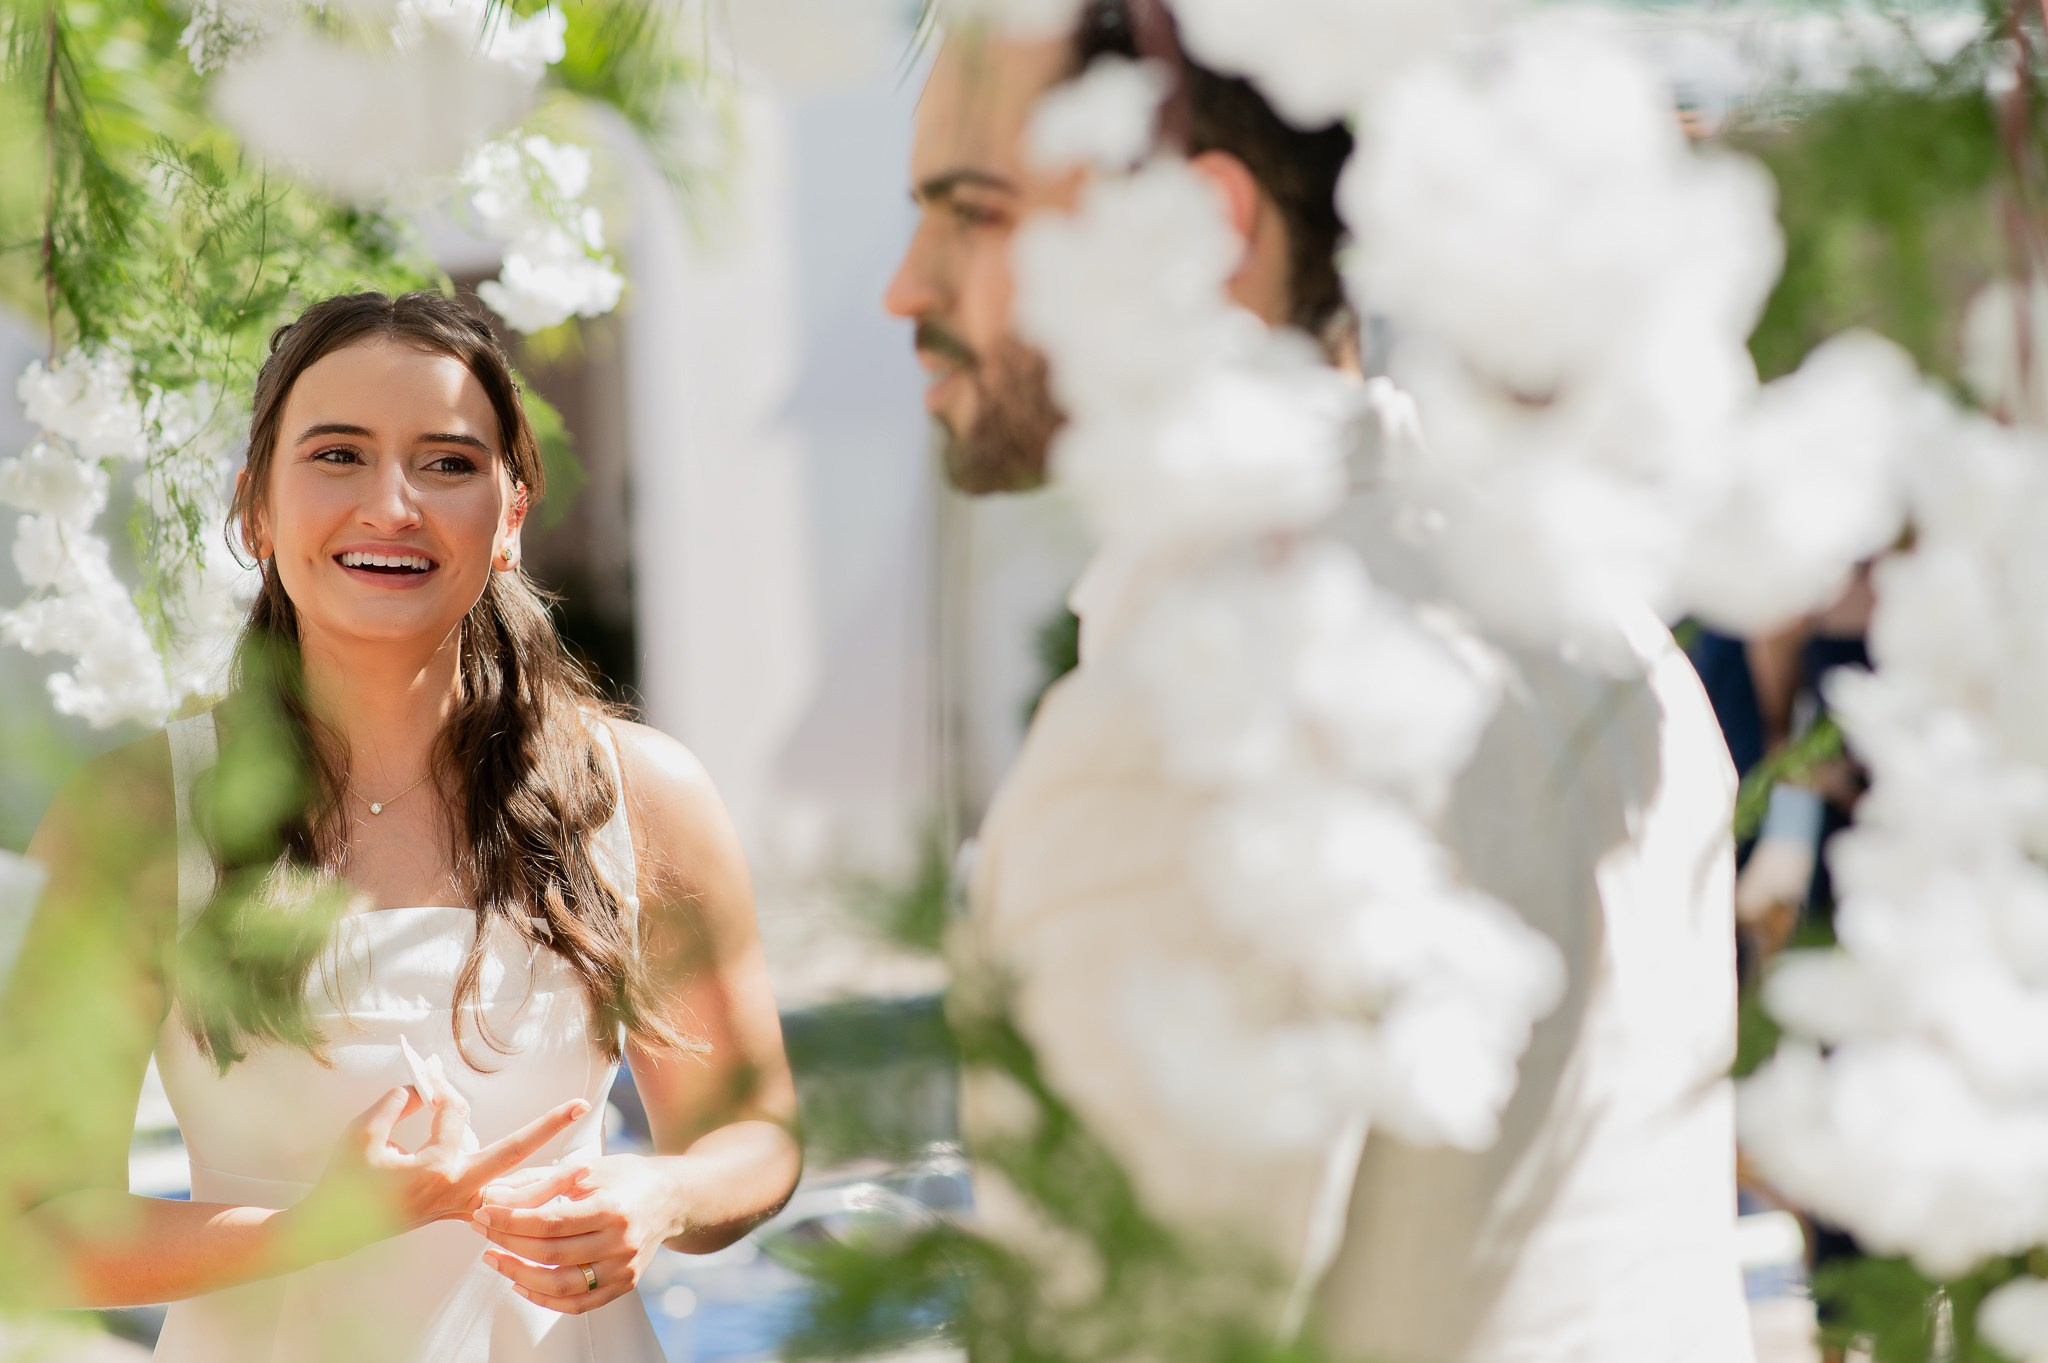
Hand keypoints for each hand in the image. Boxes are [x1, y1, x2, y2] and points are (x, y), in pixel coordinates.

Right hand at [300, 1078, 590, 1252]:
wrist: (330, 1233)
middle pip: (514, 1155)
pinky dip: (527, 1201)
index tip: (426, 1072)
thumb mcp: (361, 1133)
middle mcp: (456, 1190)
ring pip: (517, 1194)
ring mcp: (460, 1207)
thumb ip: (396, 1103)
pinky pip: (503, 1210)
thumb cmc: (343, 1181)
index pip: (455, 1115)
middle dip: (548, 1128)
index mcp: (434, 1168)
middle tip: (581, 1106)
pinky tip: (550, 1194)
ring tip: (587, 1166)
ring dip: (551, 1179)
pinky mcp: (458, 1215)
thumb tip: (424, 1086)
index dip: (441, 1088)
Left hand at [470, 1154, 682, 1313]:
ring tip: (494, 1258)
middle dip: (507, 1242)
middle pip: (551, 1253)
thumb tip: (493, 1194)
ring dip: (518, 1274)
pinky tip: (520, 1283)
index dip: (511, 1220)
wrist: (671, 1198)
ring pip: (560, 1285)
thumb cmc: (627, 1177)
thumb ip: (539, 1181)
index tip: (483, 1213)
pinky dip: (544, 1299)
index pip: (550, 1222)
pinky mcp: (623, 1285)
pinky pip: (577, 1304)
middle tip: (481, 1230)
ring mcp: (623, 1268)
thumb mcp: (588, 1167)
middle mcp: (621, 1242)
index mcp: (613, 1208)